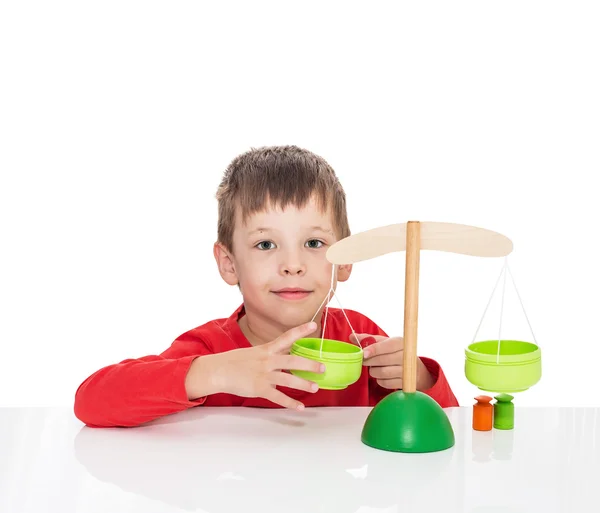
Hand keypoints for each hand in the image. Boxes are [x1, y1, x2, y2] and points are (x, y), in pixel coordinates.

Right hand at [187, 321, 324, 409]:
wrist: (218, 371)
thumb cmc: (236, 361)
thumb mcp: (255, 352)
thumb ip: (271, 354)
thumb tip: (287, 354)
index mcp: (266, 349)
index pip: (286, 337)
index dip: (301, 331)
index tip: (314, 326)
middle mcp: (267, 360)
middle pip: (292, 360)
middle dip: (309, 364)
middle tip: (322, 368)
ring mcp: (263, 375)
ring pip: (287, 379)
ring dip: (303, 383)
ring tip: (315, 387)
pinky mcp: (258, 388)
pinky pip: (277, 397)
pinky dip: (290, 403)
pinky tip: (300, 407)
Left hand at [350, 334, 434, 390]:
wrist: (417, 370)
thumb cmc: (396, 353)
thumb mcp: (385, 343)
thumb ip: (368, 339)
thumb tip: (352, 336)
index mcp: (401, 342)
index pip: (386, 346)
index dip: (373, 350)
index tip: (363, 353)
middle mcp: (406, 355)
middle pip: (382, 360)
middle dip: (369, 362)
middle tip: (365, 361)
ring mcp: (407, 370)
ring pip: (382, 373)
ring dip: (374, 371)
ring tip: (375, 368)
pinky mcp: (405, 383)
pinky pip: (386, 383)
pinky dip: (380, 380)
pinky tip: (382, 376)